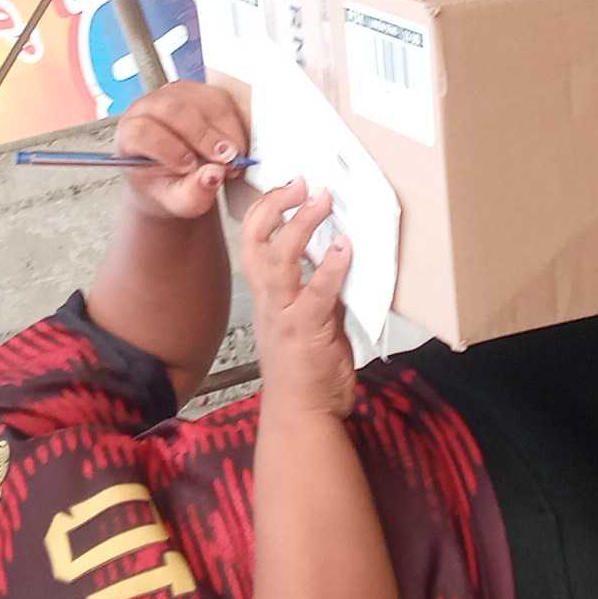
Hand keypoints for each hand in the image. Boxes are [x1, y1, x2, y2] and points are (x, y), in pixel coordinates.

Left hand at [113, 79, 251, 220]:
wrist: (173, 176)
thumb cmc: (166, 186)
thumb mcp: (176, 201)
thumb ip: (192, 194)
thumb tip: (214, 175)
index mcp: (130, 134)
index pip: (142, 132)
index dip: (168, 148)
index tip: (190, 167)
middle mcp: (148, 107)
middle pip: (174, 110)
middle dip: (204, 136)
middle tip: (225, 162)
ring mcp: (175, 95)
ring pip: (202, 102)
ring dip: (224, 132)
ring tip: (232, 160)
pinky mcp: (200, 92)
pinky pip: (221, 100)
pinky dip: (233, 126)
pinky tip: (233, 148)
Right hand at [242, 181, 355, 418]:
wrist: (303, 415)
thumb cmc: (306, 372)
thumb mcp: (311, 320)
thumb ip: (319, 289)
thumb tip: (338, 257)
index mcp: (267, 296)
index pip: (252, 242)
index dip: (266, 210)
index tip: (288, 186)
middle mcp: (269, 301)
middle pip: (256, 242)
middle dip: (275, 206)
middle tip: (301, 183)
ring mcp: (285, 315)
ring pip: (280, 260)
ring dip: (301, 226)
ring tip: (322, 201)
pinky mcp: (306, 331)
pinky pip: (317, 292)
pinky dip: (331, 267)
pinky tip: (344, 247)